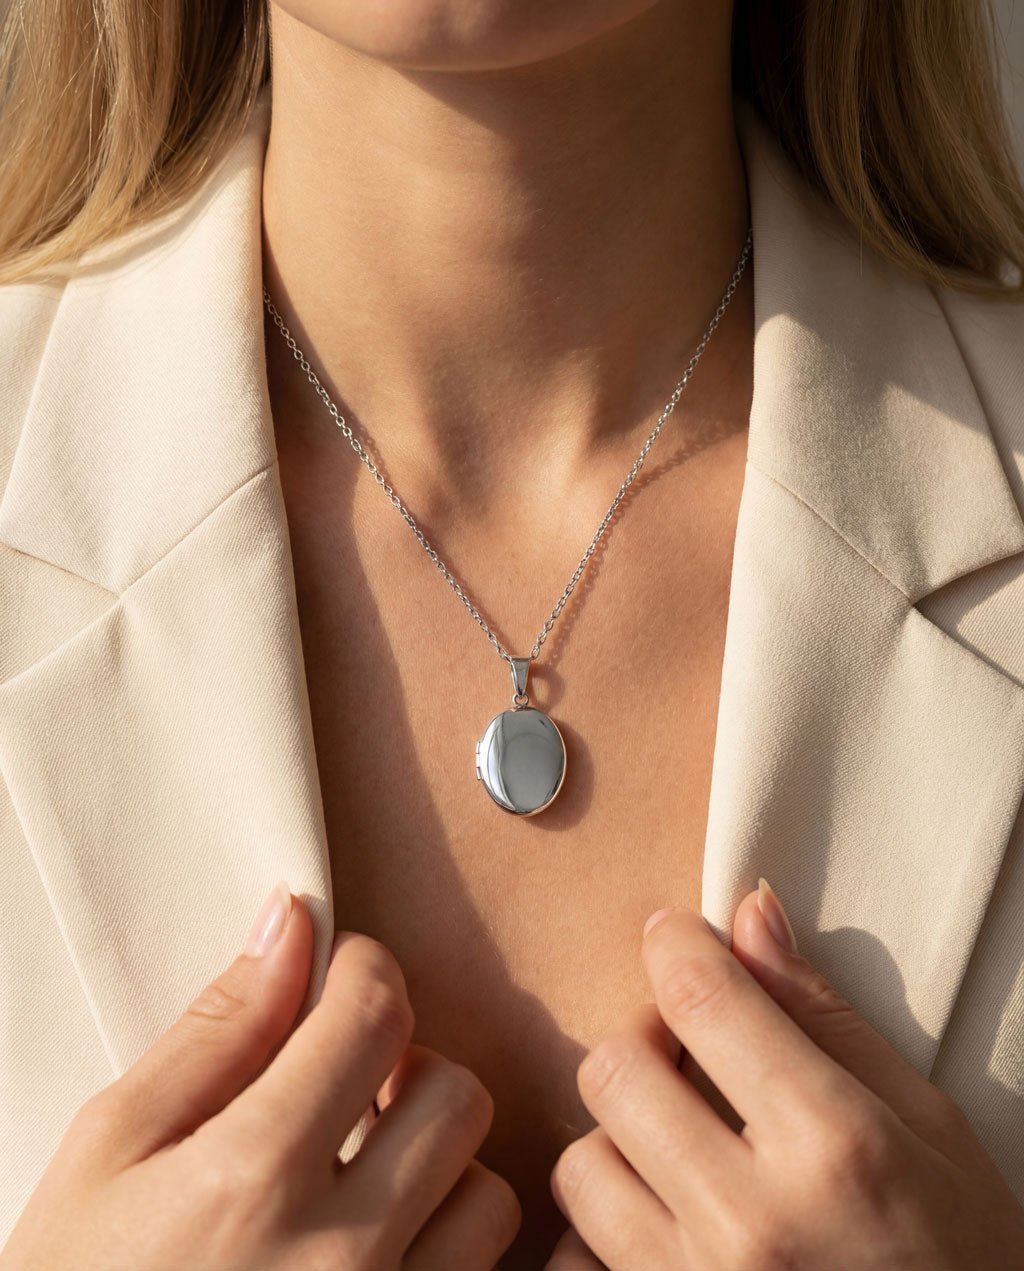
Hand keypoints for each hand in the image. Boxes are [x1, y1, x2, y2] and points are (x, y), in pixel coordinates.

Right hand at [2, 884, 520, 1268]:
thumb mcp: (111, 1149)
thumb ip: (216, 1030)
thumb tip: (292, 923)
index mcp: (253, 1177)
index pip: (376, 1015)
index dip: (364, 972)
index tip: (340, 980)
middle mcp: (339, 1257)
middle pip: (456, 1094)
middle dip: (407, 1065)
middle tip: (347, 1083)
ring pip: (486, 1192)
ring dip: (435, 1165)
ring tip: (363, 1177)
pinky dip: (446, 1244)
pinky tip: (381, 1241)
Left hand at [546, 881, 1023, 1268]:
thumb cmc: (965, 1258)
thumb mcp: (927, 1125)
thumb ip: (825, 1016)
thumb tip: (748, 916)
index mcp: (833, 1145)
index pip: (702, 999)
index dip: (675, 944)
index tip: (674, 935)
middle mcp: (753, 1220)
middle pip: (616, 1071)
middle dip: (644, 1038)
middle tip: (685, 1047)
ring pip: (581, 1166)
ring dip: (620, 1139)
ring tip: (677, 1145)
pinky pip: (574, 1263)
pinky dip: (599, 1234)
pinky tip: (660, 1221)